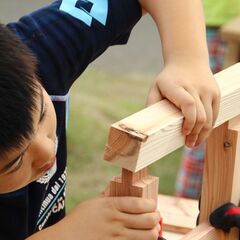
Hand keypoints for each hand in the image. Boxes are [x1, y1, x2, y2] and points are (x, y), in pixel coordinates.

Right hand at [35, 197, 159, 239]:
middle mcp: (116, 221)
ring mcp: (116, 237)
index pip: (139, 204)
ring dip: (153, 231)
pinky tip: (142, 238)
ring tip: (152, 228)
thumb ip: (106, 195)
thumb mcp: (92, 203)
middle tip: (155, 216)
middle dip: (155, 217)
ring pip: (146, 236)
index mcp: (111, 206)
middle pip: (147, 220)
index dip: (151, 204)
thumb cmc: (78, 219)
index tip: (152, 204)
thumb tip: (116, 185)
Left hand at [147, 63, 219, 146]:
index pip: (189, 104)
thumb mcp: (156, 87)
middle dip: (195, 134)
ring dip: (203, 133)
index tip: (183, 133)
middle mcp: (195, 87)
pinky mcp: (216, 93)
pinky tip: (202, 133)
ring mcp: (208, 90)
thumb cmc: (168, 78)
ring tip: (195, 142)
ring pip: (210, 118)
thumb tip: (150, 124)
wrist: (187, 60)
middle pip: (201, 116)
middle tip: (188, 144)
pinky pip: (215, 114)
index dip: (189, 122)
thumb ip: (152, 103)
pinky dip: (209, 126)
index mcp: (178, 86)